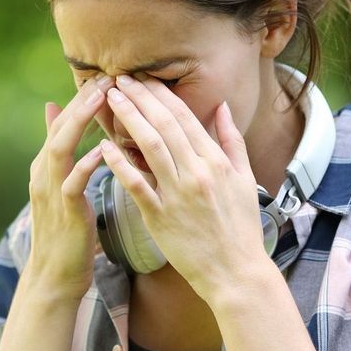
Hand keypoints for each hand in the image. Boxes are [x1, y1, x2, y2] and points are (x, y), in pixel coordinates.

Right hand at [26, 75, 113, 301]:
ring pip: (61, 148)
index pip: (63, 123)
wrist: (55, 277)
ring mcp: (51, 192)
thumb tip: (56, 113)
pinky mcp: (64, 212)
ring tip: (102, 99)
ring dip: (81, 122)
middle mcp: (44, 174)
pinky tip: (102, 151)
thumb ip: (61, 152)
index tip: (107, 76)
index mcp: (46, 166)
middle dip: (82, 101)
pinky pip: (73, 183)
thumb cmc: (67, 232)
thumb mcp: (62, 187)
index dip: (83, 99)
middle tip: (107, 76)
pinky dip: (86, 164)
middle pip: (60, 127)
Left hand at [98, 74, 270, 300]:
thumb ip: (232, 141)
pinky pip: (137, 185)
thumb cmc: (240, 228)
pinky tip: (104, 146)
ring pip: (150, 147)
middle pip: (164, 125)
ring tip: (111, 99)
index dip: (161, 94)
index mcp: (216, 162)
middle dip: (140, 98)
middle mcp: (197, 173)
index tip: (143, 77)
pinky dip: (120, 164)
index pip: (185, 117)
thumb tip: (223, 107)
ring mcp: (178, 194)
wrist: (236, 273)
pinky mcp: (160, 217)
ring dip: (129, 119)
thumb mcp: (245, 180)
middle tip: (119, 78)